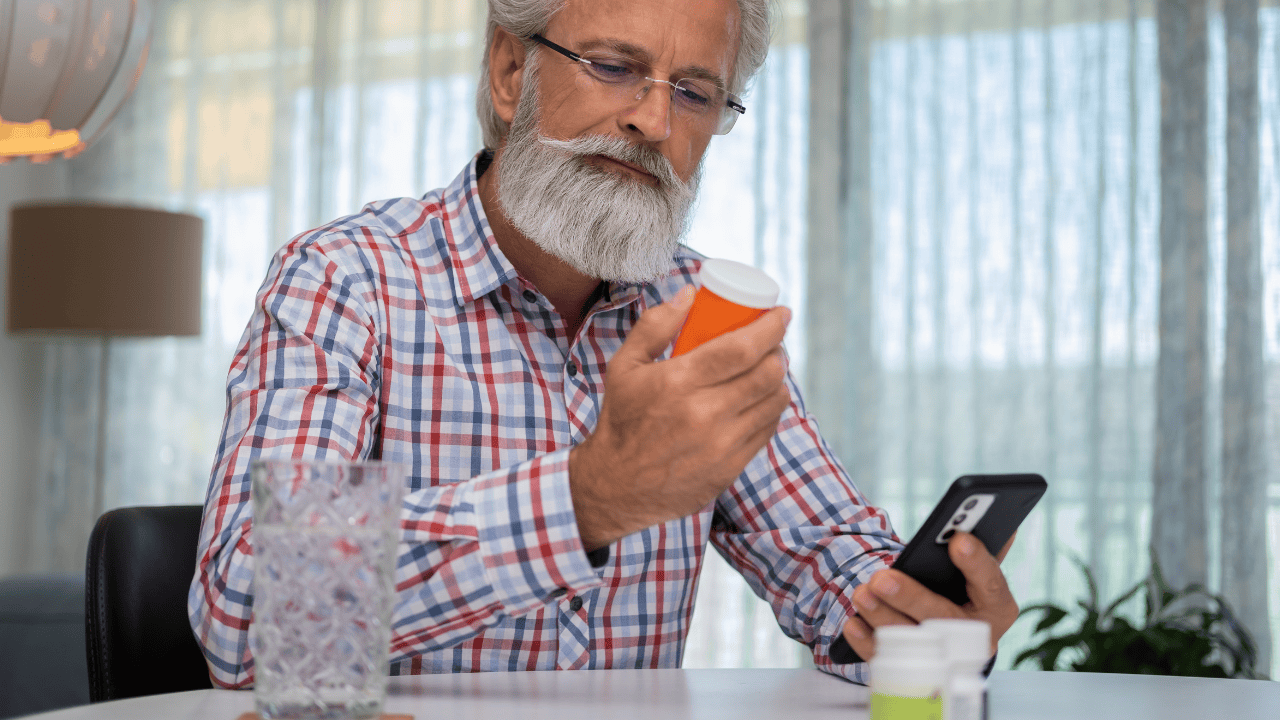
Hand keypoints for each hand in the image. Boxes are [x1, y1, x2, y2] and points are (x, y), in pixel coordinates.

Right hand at [569, 285, 791, 549]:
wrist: (616, 486)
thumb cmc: (622, 420)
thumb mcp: (625, 366)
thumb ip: (655, 326)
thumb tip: (690, 294)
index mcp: (678, 382)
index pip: (742, 347)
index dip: (771, 327)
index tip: (782, 313)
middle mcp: (704, 414)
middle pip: (766, 373)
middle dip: (779, 350)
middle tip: (774, 342)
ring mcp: (721, 444)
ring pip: (773, 401)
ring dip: (779, 379)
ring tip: (771, 369)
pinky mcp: (730, 467)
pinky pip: (767, 429)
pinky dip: (771, 408)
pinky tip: (763, 399)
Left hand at [840, 531, 1018, 659]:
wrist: (952, 639)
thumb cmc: (964, 592)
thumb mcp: (978, 573)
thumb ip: (985, 548)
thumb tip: (1003, 521)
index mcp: (997, 606)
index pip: (991, 583)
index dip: (976, 563)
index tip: (958, 540)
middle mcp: (975, 635)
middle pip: (942, 617)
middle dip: (910, 596)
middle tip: (882, 578)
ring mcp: (944, 656)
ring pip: (911, 638)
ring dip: (882, 616)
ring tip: (862, 593)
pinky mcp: (914, 668)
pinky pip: (888, 658)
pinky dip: (868, 642)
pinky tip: (853, 624)